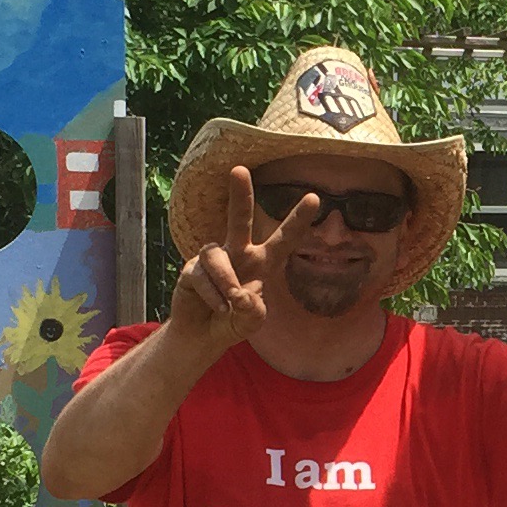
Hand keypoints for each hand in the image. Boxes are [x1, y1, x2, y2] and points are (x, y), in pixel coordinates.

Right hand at [168, 166, 313, 356]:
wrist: (202, 337)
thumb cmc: (233, 323)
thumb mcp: (251, 322)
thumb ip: (253, 311)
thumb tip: (241, 295)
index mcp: (262, 262)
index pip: (283, 239)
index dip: (297, 219)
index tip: (315, 197)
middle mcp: (238, 253)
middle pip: (239, 219)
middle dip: (240, 195)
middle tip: (239, 169)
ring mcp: (213, 259)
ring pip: (217, 255)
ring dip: (226, 280)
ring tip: (230, 304)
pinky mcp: (191, 270)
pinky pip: (202, 276)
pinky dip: (213, 296)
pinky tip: (218, 309)